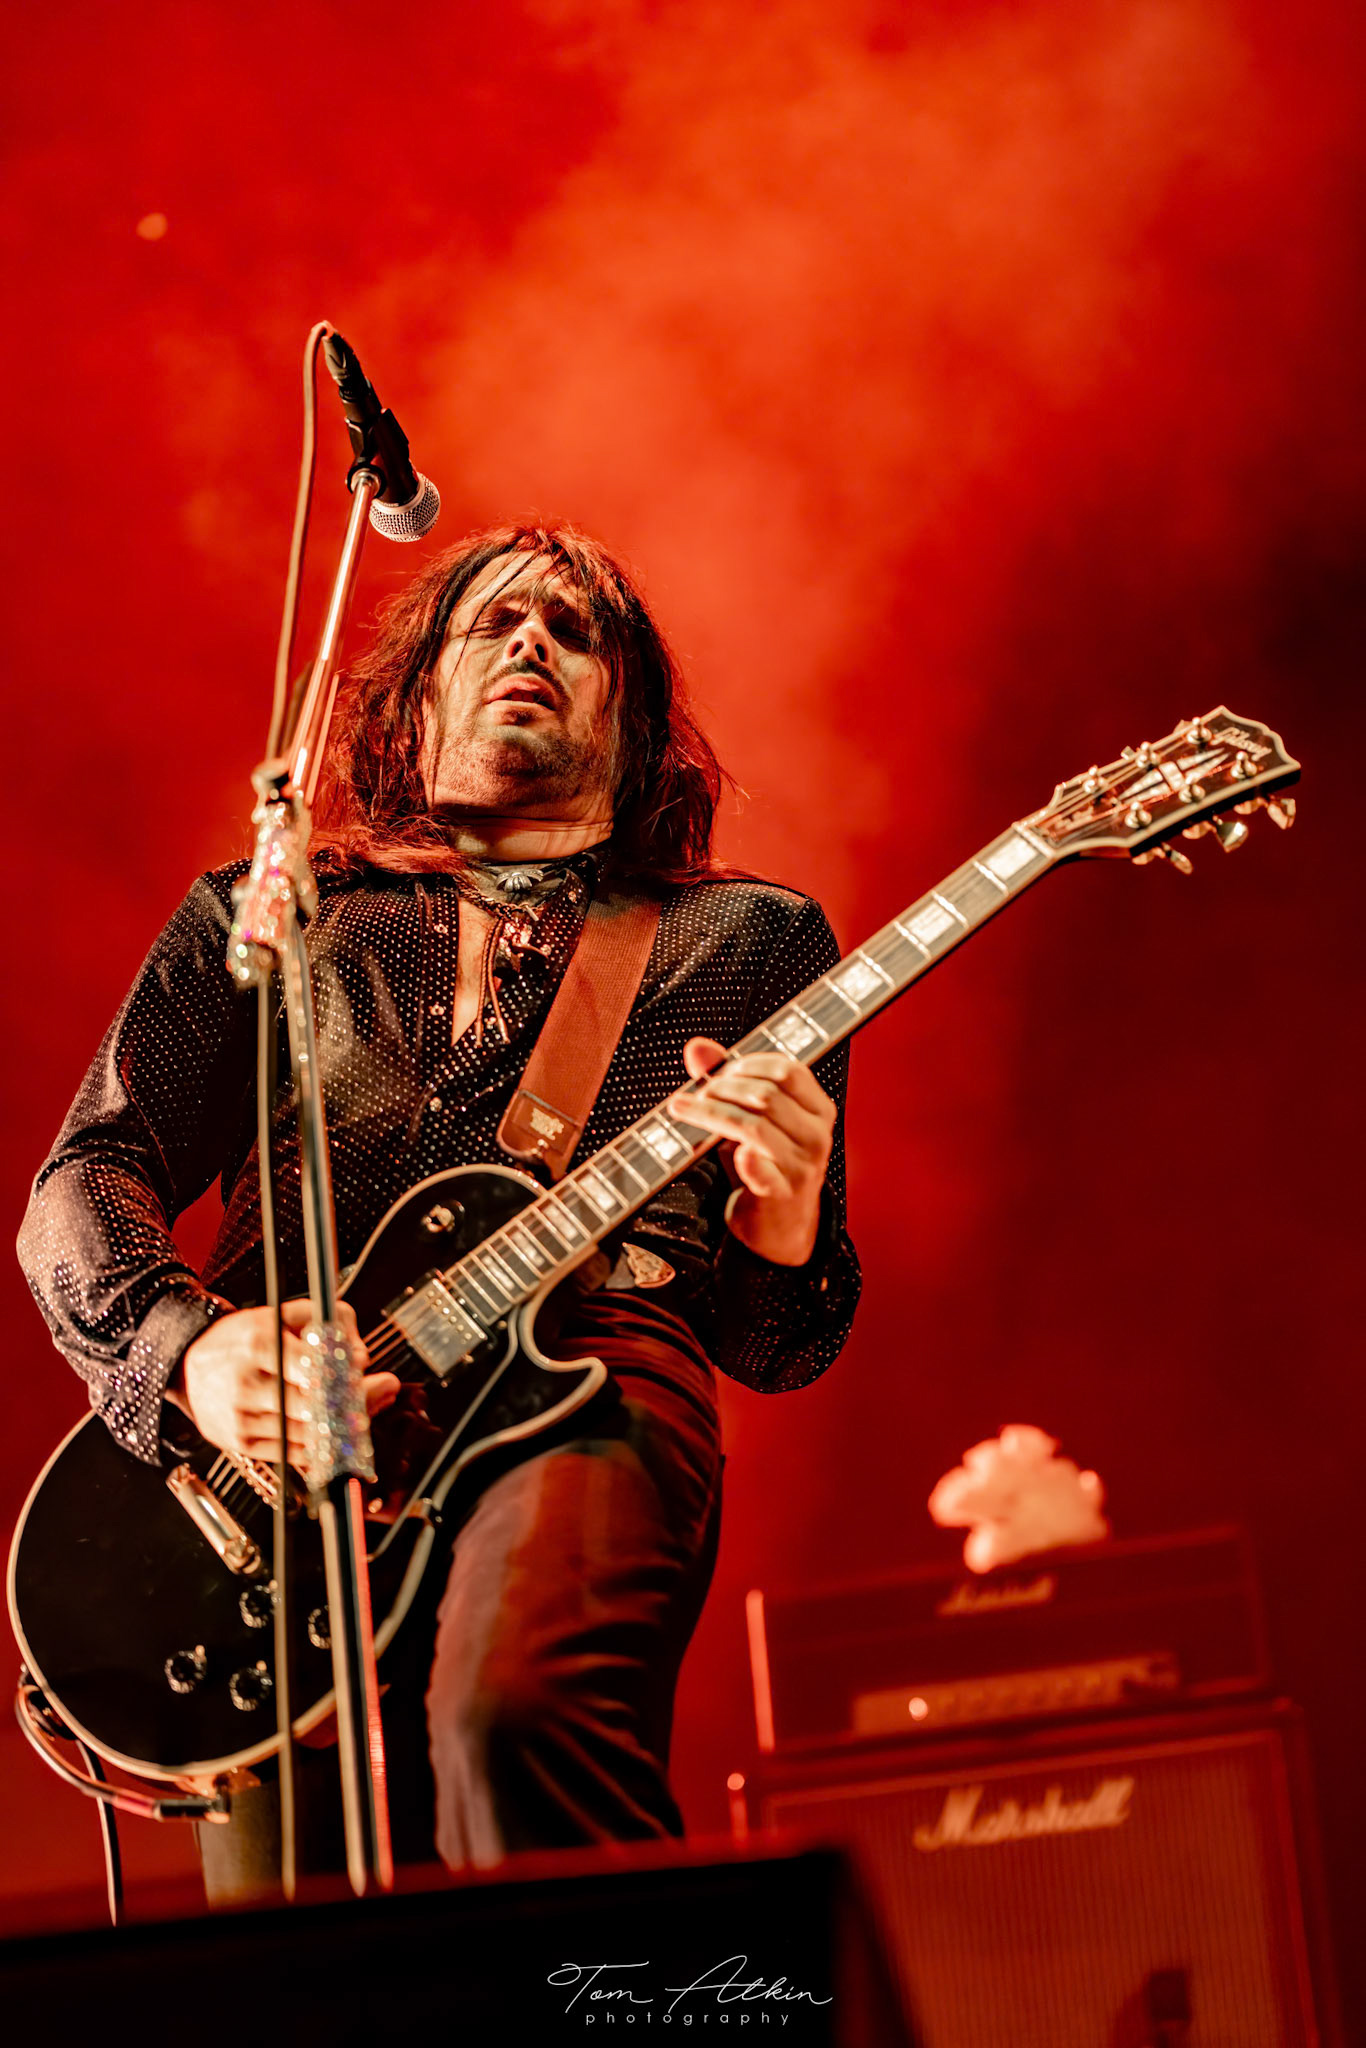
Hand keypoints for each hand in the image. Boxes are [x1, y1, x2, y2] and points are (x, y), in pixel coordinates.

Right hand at [172, 1299, 398, 1464]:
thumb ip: (329, 1322)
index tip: (369, 1371)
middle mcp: (247, 1383)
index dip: (347, 1373)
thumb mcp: (282, 1313)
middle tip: (385, 1389)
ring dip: (348, 1429)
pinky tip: (342, 1436)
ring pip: (308, 1435)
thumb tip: (361, 1357)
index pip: (313, 1366)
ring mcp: (242, 1419)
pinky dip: (323, 1449)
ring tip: (369, 1410)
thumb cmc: (243, 1338)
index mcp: (258, 1343)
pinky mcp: (242, 1444)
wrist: (188, 1366)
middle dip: (358, 1402)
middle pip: (315, 1405)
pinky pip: (294, 1454)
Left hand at [669, 1037, 834, 1265]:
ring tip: (684, 1109)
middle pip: (767, 1096)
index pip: (788, 1071)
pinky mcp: (783, 1194)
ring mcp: (803, 1166)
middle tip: (695, 1094)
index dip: (748, 1064)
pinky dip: (745, 1160)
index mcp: (818, 1109)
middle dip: (723, 1089)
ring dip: (712, 1113)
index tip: (718, 1072)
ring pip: (754, 1126)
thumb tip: (697, 1047)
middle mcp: (816, 1135)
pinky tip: (733, 1154)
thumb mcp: (753, 1118)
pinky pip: (761, 1170)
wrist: (781, 1224)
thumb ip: (728, 1080)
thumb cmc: (767, 1163)